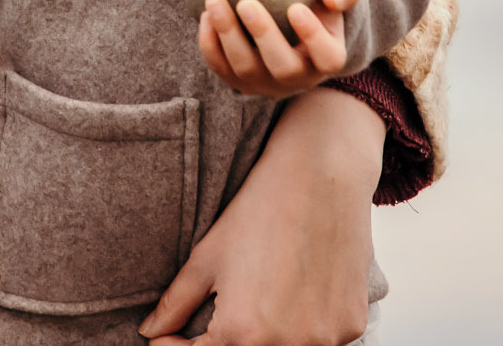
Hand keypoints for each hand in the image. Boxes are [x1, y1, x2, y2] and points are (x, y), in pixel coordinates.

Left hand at [139, 85, 385, 345]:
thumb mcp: (207, 257)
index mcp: (243, 332)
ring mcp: (324, 339)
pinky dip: (303, 329)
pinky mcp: (352, 325)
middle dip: (224, 342)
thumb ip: (175, 304)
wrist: (321, 174)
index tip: (169, 338)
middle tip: (215, 318)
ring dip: (265, 338)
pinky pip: (320, 341)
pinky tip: (296, 298)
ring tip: (260, 301)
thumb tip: (150, 331)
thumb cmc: (258, 211)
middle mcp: (286, 344)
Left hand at [195, 0, 361, 97]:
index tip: (296, 8)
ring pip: (246, 70)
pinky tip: (205, 16)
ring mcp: (267, 83)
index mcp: (327, 57)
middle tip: (246, 2)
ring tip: (215, 0)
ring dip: (228, 35)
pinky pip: (221, 69)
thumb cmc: (316, 1)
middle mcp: (298, 77)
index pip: (328, 58)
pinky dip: (210, 45)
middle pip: (283, 68)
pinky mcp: (239, 80)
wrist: (289, 15)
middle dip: (263, 34)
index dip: (313, 37)